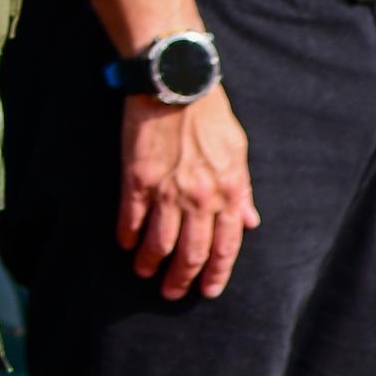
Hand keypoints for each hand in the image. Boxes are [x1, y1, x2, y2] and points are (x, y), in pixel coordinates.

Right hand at [117, 90, 258, 297]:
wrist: (176, 83)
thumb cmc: (210, 114)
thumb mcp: (238, 151)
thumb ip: (243, 191)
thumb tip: (251, 222)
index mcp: (228, 192)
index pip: (226, 247)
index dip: (217, 274)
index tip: (207, 290)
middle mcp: (200, 198)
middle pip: (192, 254)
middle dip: (182, 279)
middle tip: (172, 292)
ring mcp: (167, 191)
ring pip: (160, 243)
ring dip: (151, 263)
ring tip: (144, 272)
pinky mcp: (137, 180)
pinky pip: (131, 219)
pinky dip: (128, 236)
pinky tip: (125, 244)